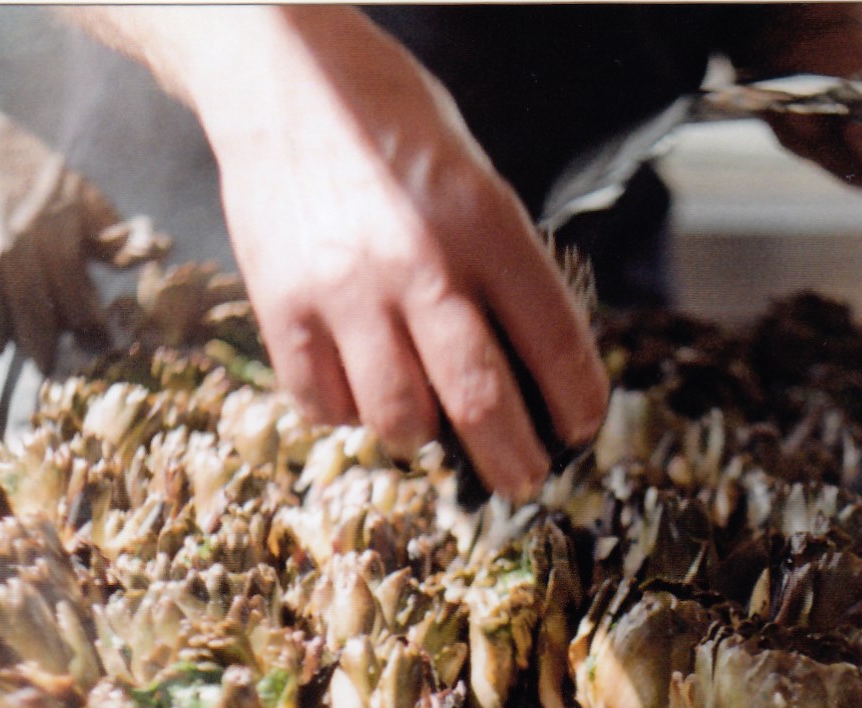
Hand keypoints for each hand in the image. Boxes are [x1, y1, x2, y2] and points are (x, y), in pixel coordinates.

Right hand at [0, 110, 169, 371]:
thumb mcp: (43, 175)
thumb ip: (93, 215)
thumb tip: (157, 248)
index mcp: (65, 192)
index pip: (111, 252)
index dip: (110, 296)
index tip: (107, 331)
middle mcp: (35, 214)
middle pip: (70, 295)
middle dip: (71, 333)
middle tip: (63, 356)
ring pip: (25, 313)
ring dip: (26, 341)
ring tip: (25, 351)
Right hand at [97, 6, 606, 498]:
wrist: (281, 74)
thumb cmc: (390, 127)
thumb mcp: (474, 177)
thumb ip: (501, 264)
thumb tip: (532, 364)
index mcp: (483, 223)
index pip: (552, 339)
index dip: (577, 400)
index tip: (581, 428)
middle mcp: (419, 262)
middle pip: (480, 399)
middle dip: (513, 458)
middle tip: (524, 479)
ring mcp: (345, 289)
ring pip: (398, 417)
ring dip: (422, 435)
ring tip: (427, 423)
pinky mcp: (282, 304)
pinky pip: (323, 402)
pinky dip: (348, 412)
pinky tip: (358, 388)